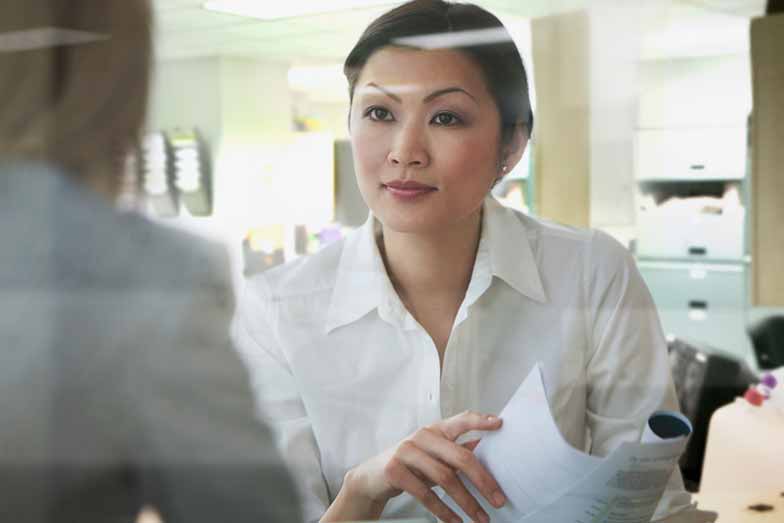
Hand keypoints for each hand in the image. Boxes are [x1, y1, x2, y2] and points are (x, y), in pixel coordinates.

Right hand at [344, 410, 505, 522]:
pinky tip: (455, 520)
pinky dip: (443, 511)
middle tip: (498, 499)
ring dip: (466, 501)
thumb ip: (457, 450)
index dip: (480, 421)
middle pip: (459, 456)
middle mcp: (422, 436)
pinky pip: (425, 494)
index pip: (461, 419)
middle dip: (483, 480)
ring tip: (480, 517)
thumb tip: (485, 447)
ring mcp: (406, 452)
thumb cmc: (409, 464)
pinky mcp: (395, 470)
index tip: (500, 425)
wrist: (371, 478)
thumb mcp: (434, 454)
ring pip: (445, 477)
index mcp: (435, 430)